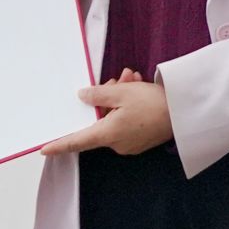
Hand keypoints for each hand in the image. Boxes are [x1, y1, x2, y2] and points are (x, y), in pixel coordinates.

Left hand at [40, 68, 173, 156]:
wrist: (185, 113)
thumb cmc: (152, 103)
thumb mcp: (121, 92)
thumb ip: (98, 95)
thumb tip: (82, 97)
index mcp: (107, 134)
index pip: (76, 141)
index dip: (59, 145)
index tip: (43, 149)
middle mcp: (116, 143)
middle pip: (99, 120)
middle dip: (105, 97)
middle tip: (119, 79)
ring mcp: (130, 143)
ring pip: (114, 117)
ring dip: (119, 97)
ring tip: (133, 79)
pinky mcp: (142, 139)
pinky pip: (126, 121)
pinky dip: (128, 105)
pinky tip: (138, 88)